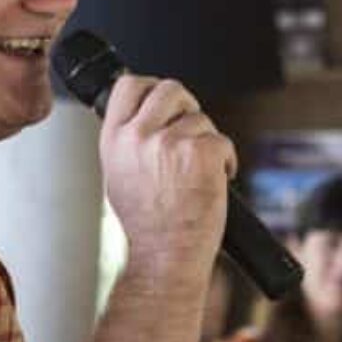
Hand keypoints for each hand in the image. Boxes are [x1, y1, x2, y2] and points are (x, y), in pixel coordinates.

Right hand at [97, 74, 233, 277]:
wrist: (164, 257)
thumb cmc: (147, 226)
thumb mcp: (120, 175)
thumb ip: (131, 141)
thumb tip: (153, 116)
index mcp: (114, 140)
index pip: (128, 85)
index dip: (152, 86)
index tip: (165, 103)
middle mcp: (138, 137)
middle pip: (171, 89)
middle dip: (188, 107)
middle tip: (192, 132)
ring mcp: (169, 143)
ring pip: (201, 118)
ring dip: (208, 141)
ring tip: (200, 172)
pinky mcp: (200, 154)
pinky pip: (223, 141)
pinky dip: (227, 160)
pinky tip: (218, 180)